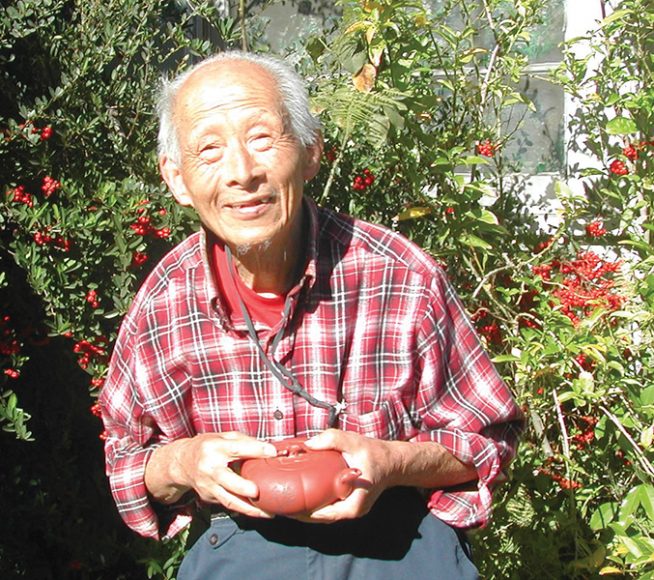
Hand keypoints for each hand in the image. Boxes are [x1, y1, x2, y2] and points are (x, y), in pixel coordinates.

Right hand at [148, 431, 276, 517]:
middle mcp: (209, 467)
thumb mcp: (224, 437)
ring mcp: (208, 485)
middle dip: (242, 487)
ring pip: (228, 499)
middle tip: (257, 491)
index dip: (255, 450)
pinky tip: (260, 511)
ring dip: (248, 508)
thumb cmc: (208, 446)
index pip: (236, 448)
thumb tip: (269, 449)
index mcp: (214, 447)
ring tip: (267, 512)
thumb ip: (244, 442)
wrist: (183, 462)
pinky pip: (229, 504)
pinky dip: (245, 509)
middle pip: (226, 479)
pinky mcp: (209, 497)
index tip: (272, 452)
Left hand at [297, 429, 398, 522]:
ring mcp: (351, 509)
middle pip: (321, 517)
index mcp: (354, 504)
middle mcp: (352, 511)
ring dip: (307, 509)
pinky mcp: (349, 503)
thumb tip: (308, 444)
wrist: (393, 461)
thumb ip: (332, 439)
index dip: (304, 514)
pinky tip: (303, 494)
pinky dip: (316, 503)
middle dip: (302, 512)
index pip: (325, 515)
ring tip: (288, 501)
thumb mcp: (355, 443)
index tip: (288, 508)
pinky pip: (329, 507)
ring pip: (325, 513)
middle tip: (282, 504)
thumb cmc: (375, 454)